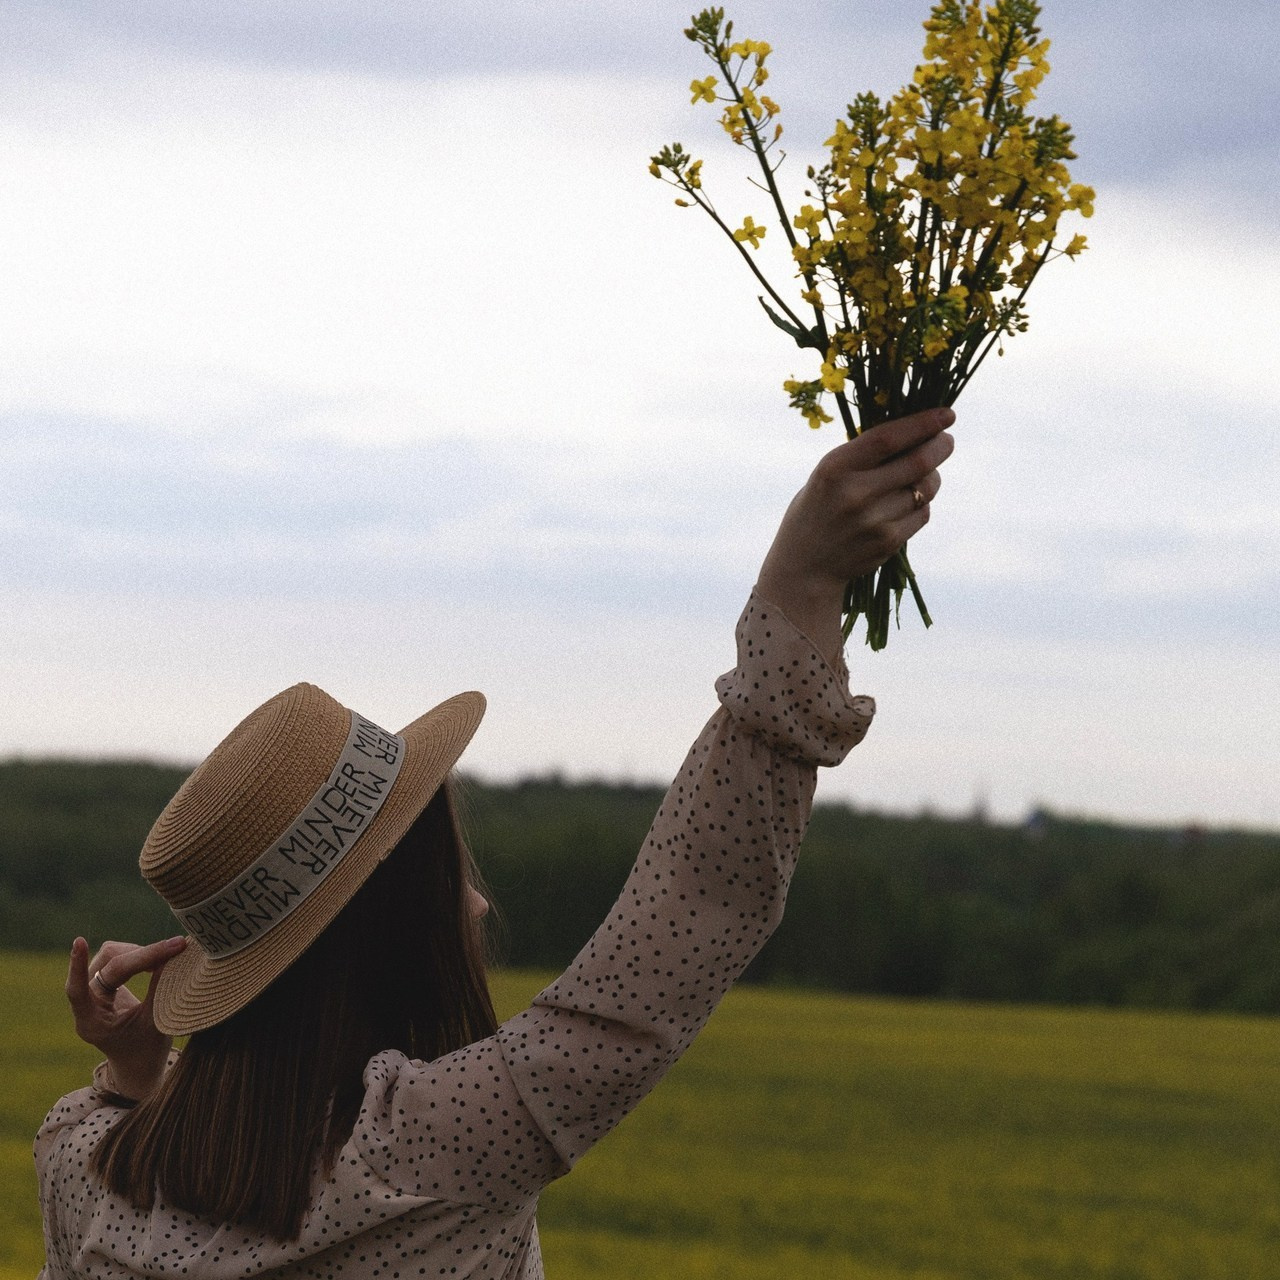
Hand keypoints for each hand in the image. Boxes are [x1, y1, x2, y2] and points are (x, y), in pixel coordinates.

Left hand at [66, 934, 187, 1100]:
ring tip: (168, 955)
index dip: (78, 964)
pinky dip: (140, 956)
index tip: (79, 941)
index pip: (77, 989)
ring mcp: (96, 994)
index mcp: (92, 1022)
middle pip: (108, 965)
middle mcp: (89, 1005)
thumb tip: (173, 955)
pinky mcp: (106, 986)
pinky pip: (118, 960)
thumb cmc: (148, 1050)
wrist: (140, 1065)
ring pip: (112, 957)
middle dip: (142, 955)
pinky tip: (157, 960)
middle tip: (176, 948)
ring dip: (140, 953)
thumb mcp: (156, 1022)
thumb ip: (159, 989)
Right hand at [756, 407, 955, 658]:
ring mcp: (873, 521)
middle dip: (940, 447)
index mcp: (835, 468)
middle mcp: (855, 493)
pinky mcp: (887, 542)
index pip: (888, 438)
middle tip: (946, 442)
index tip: (947, 415)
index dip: (923, 423)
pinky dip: (922, 503)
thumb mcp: (828, 474)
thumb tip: (917, 428)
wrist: (804, 567)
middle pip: (917, 462)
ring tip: (924, 474)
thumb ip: (864, 455)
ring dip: (932, 477)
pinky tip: (908, 503)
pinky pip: (922, 514)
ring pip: (925, 489)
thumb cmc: (818, 509)